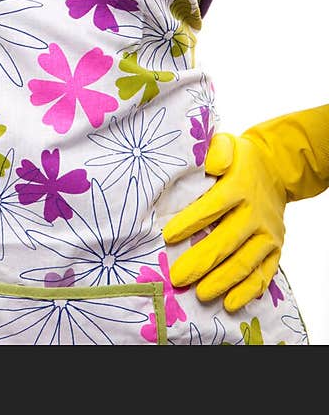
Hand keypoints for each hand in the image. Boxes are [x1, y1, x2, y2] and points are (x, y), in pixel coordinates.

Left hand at [162, 131, 285, 311]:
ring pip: (245, 262)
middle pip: (226, 241)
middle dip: (201, 261)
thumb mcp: (227, 143)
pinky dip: (248, 290)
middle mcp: (256, 212)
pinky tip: (230, 302)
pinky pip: (264, 273)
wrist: (277, 169)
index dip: (190, 222)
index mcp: (239, 186)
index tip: (167, 237)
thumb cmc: (240, 159)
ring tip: (200, 294)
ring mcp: (268, 234)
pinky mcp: (276, 248)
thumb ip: (217, 150)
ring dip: (222, 280)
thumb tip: (212, 164)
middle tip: (178, 277)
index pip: (212, 206)